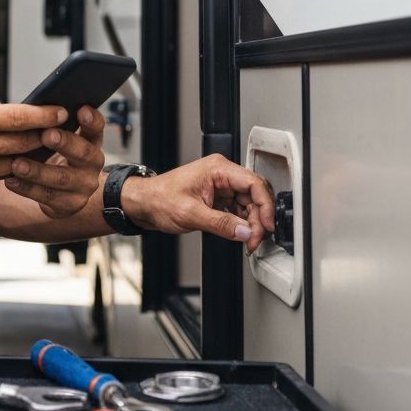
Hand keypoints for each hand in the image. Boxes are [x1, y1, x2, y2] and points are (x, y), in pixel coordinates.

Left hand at [3, 106, 105, 219]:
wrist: (61, 191)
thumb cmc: (52, 153)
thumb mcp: (58, 137)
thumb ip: (50, 121)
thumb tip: (29, 101)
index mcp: (90, 141)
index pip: (96, 128)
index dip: (92, 119)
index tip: (81, 109)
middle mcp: (92, 163)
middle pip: (84, 152)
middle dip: (65, 143)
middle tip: (46, 134)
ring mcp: (83, 185)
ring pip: (61, 178)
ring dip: (38, 170)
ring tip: (17, 163)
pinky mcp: (70, 204)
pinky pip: (47, 197)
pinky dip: (26, 188)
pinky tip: (11, 181)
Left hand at [120, 154, 274, 251]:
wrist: (144, 203)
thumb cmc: (159, 199)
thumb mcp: (191, 214)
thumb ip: (221, 224)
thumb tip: (246, 232)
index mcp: (217, 169)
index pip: (254, 183)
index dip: (266, 206)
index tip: (267, 226)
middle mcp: (222, 174)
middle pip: (255, 194)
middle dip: (259, 219)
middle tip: (254, 240)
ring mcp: (220, 185)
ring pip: (249, 204)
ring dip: (252, 223)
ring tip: (248, 241)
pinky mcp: (218, 197)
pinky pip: (239, 209)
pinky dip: (242, 223)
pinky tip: (240, 235)